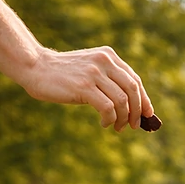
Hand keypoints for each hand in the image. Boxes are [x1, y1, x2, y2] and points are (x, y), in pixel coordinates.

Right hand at [20, 46, 153, 131]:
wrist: (37, 68)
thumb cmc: (65, 75)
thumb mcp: (91, 71)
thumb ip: (110, 81)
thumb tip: (132, 107)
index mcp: (108, 56)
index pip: (135, 80)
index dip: (144, 100)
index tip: (148, 115)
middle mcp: (104, 61)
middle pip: (133, 90)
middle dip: (137, 112)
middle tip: (134, 126)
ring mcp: (94, 73)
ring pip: (122, 101)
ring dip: (123, 119)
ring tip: (117, 127)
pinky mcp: (84, 87)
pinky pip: (108, 108)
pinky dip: (110, 120)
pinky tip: (104, 124)